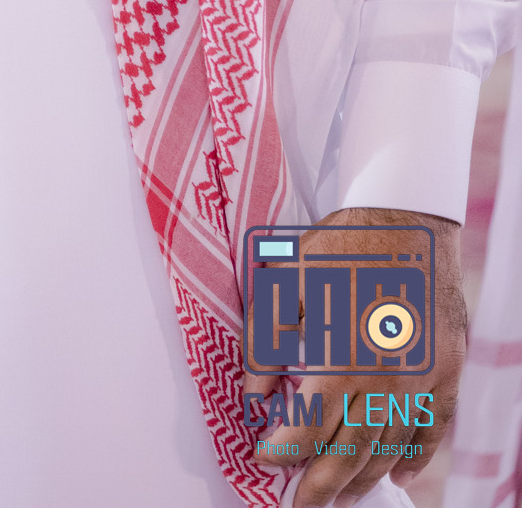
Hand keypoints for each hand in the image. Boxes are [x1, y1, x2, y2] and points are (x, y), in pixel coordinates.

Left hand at [243, 206, 466, 503]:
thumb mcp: (287, 284)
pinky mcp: (445, 373)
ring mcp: (419, 381)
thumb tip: (250, 397)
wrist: (409, 216)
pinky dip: (414, 457)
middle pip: (347, 455)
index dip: (280, 451)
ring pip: (388, 450)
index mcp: (339, 360)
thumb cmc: (341, 245)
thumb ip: (264, 344)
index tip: (263, 458)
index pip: (305, 431)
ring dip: (360, 479)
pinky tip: (396, 474)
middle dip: (319, 489)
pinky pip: (432, 430)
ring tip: (338, 496)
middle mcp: (382, 381)